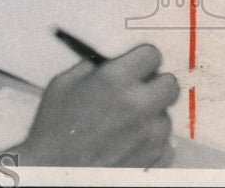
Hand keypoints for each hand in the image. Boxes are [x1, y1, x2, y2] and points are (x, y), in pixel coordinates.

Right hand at [8, 44, 179, 166]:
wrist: (55, 169)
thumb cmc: (54, 128)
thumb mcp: (63, 84)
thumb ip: (91, 69)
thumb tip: (108, 64)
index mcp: (115, 80)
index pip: (152, 55)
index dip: (143, 58)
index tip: (137, 63)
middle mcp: (139, 104)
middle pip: (170, 83)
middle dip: (154, 83)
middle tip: (137, 89)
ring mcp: (150, 133)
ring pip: (166, 114)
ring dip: (150, 114)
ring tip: (123, 121)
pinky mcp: (155, 157)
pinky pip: (163, 141)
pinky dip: (149, 139)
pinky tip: (127, 140)